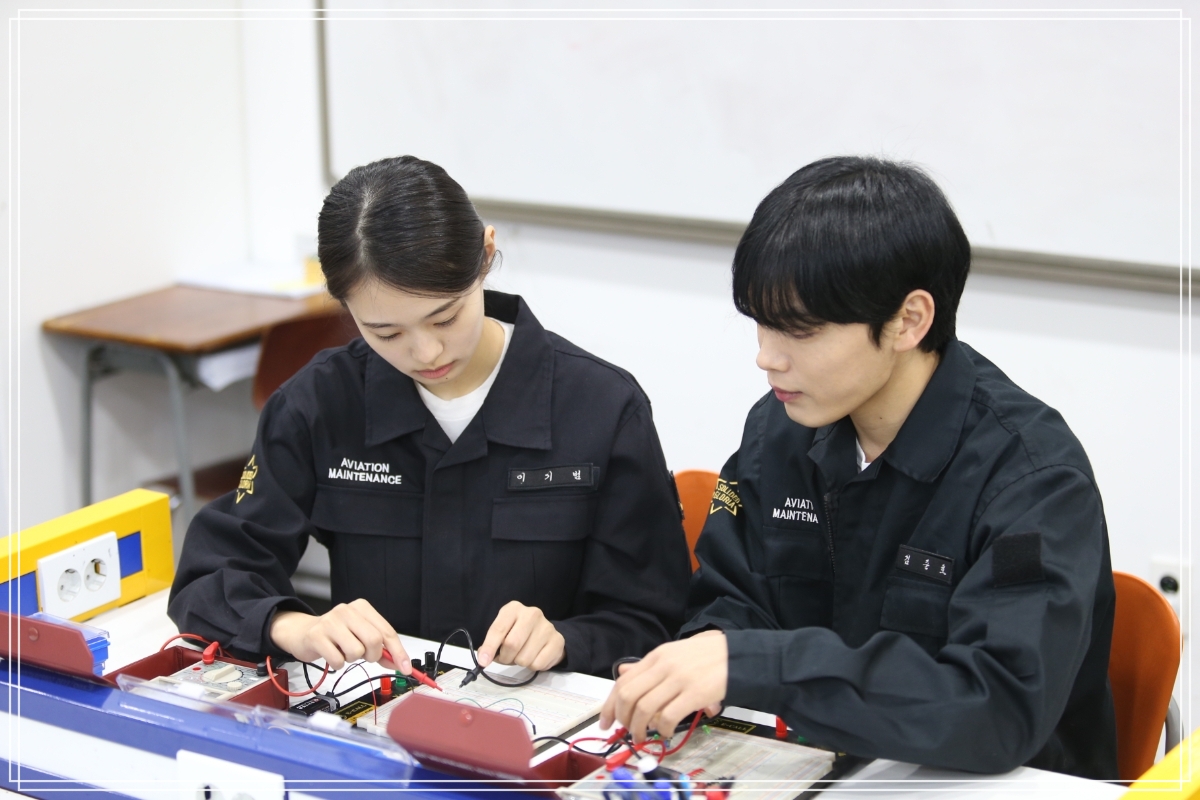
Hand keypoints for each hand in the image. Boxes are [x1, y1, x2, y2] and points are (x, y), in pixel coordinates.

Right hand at [269, 598, 410, 672]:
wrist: (302, 633)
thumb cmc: (335, 635)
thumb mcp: (359, 636)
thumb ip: (380, 648)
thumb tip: (398, 663)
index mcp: (362, 608)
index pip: (387, 631)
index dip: (398, 652)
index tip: (405, 668)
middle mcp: (347, 610)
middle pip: (375, 640)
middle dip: (372, 655)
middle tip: (363, 656)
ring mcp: (330, 622)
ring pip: (356, 651)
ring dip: (352, 659)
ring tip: (343, 651)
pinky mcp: (316, 636)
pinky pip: (338, 660)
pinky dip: (338, 664)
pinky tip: (332, 655)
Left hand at [477, 601, 565, 670]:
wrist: (545, 633)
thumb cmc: (518, 632)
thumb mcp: (503, 632)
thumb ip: (491, 643)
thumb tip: (484, 659)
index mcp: (514, 609)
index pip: (498, 629)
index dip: (489, 647)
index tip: (483, 662)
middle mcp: (532, 614)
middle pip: (512, 644)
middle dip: (505, 658)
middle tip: (506, 658)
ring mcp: (547, 626)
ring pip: (524, 658)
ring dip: (519, 663)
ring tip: (522, 655)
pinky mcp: (558, 641)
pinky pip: (538, 664)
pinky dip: (533, 666)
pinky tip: (535, 657)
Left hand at [599, 630, 727, 741]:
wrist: (738, 654)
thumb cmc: (706, 656)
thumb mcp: (673, 654)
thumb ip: (648, 666)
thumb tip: (623, 673)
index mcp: (656, 656)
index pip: (623, 682)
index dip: (610, 705)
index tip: (606, 722)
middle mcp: (663, 665)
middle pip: (629, 696)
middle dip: (623, 720)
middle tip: (627, 732)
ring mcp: (678, 679)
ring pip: (644, 708)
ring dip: (639, 729)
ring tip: (643, 738)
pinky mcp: (694, 693)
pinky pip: (667, 716)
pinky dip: (662, 730)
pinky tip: (665, 733)